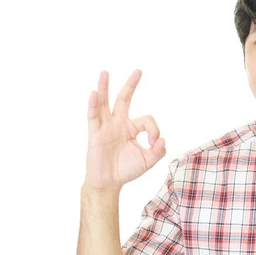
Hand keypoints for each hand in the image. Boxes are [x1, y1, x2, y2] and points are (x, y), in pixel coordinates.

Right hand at [84, 70, 165, 191]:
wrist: (109, 183)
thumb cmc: (127, 170)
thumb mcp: (148, 160)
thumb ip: (158, 150)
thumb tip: (162, 139)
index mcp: (132, 128)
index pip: (147, 120)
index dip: (154, 130)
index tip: (154, 143)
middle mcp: (118, 123)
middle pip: (124, 99)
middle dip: (131, 85)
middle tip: (139, 71)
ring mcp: (106, 127)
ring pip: (105, 103)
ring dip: (104, 87)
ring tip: (105, 72)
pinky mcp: (95, 134)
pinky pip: (93, 116)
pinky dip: (93, 105)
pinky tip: (93, 92)